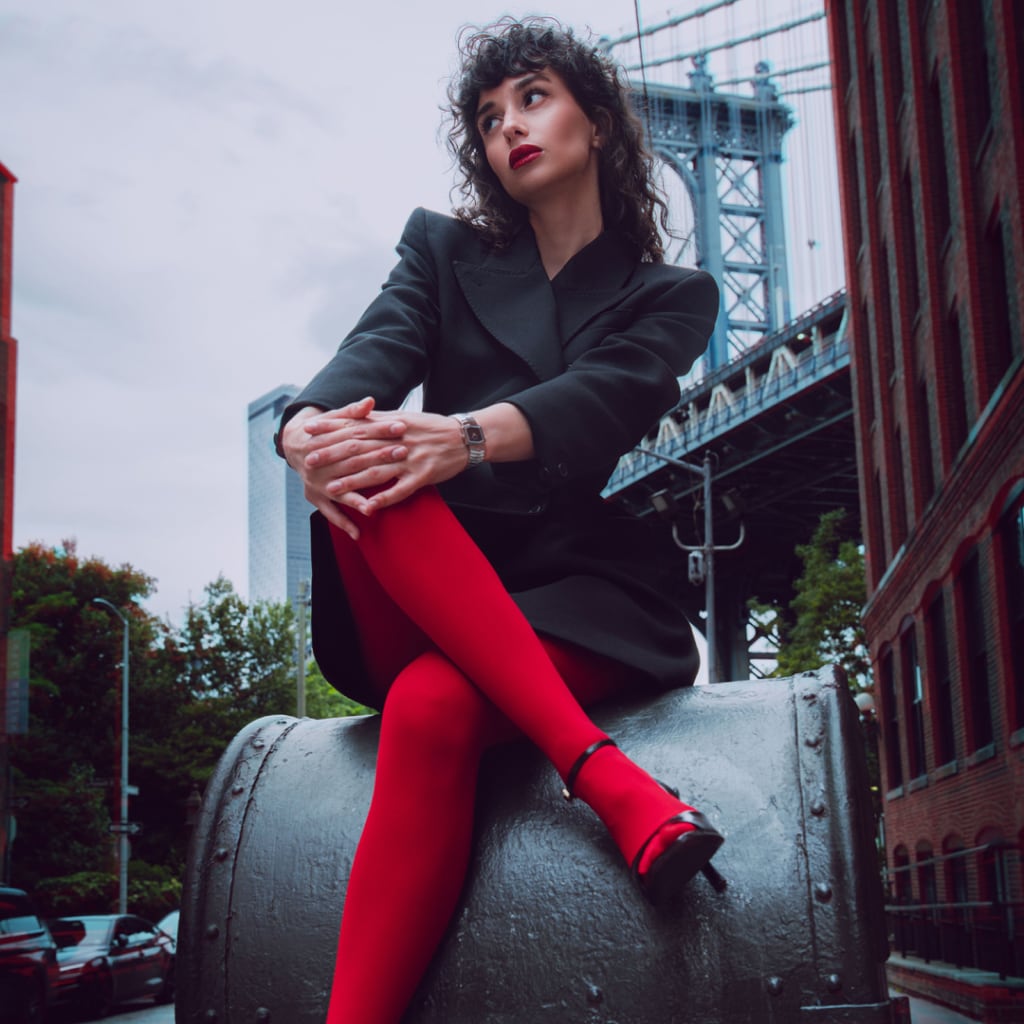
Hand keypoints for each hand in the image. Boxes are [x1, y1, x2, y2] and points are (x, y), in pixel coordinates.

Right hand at [280, 398, 408, 538]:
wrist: (293, 444)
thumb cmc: (322, 431)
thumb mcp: (333, 419)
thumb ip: (352, 412)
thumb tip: (370, 401)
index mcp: (325, 440)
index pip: (356, 433)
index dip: (379, 429)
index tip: (400, 427)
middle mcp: (320, 462)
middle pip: (353, 458)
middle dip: (379, 455)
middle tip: (402, 451)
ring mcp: (317, 481)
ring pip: (343, 488)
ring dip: (363, 495)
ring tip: (380, 503)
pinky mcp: (315, 497)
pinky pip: (330, 513)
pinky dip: (344, 523)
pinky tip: (359, 533)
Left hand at [319, 409, 467, 514]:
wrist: (465, 436)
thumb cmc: (432, 427)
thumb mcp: (405, 417)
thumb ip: (379, 418)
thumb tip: (355, 413)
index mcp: (391, 424)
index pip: (355, 426)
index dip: (330, 428)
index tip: (308, 431)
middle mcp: (397, 440)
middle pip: (360, 449)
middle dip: (333, 456)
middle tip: (309, 462)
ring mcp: (410, 459)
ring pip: (376, 470)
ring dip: (352, 481)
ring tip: (331, 488)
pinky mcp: (423, 475)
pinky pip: (402, 489)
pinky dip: (385, 498)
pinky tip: (369, 507)